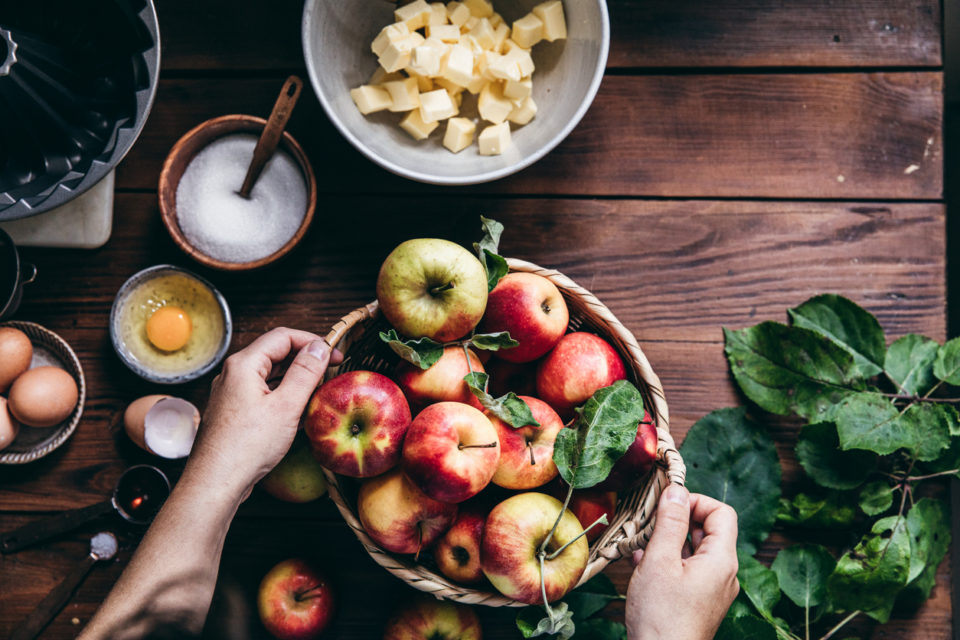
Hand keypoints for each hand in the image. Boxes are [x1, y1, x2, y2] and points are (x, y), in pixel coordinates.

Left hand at [186, 328, 341, 495]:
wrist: (215, 483)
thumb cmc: (247, 447)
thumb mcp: (286, 406)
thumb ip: (305, 373)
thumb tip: (319, 348)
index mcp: (243, 365)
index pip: (283, 336)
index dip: (312, 341)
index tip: (334, 354)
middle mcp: (233, 374)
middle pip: (275, 354)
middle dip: (305, 360)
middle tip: (330, 372)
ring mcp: (231, 394)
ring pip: (269, 375)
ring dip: (295, 379)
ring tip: (319, 392)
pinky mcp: (233, 412)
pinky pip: (262, 394)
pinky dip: (283, 396)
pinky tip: (298, 411)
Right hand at [626, 485, 738, 639]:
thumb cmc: (662, 616)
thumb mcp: (660, 561)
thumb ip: (670, 523)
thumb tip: (677, 490)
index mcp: (721, 560)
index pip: (722, 512)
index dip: (695, 501)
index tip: (668, 504)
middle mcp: (723, 574)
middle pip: (707, 531)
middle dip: (677, 521)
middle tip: (648, 521)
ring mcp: (712, 590)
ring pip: (694, 552)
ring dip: (667, 542)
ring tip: (639, 544)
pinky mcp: (699, 603)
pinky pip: (688, 571)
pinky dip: (668, 562)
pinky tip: (641, 565)